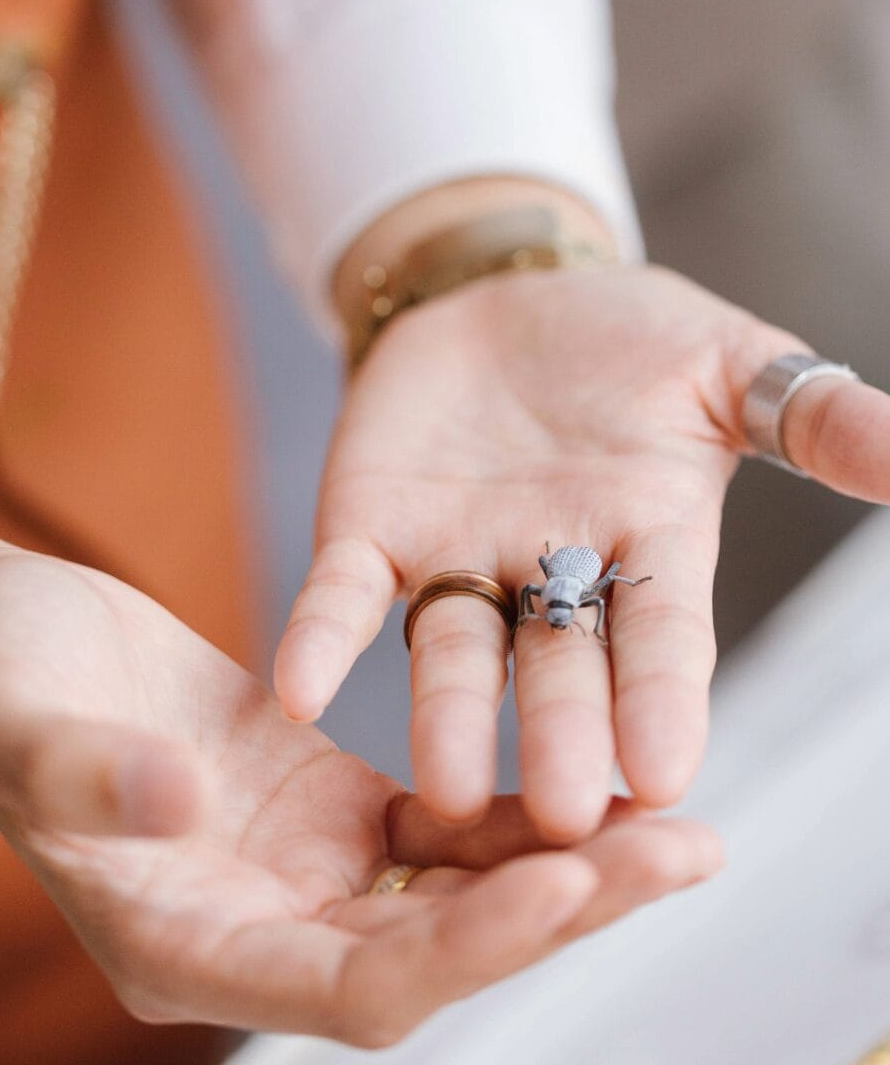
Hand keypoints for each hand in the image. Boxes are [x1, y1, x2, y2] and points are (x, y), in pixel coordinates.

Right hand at [0, 547, 719, 1042]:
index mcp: (183, 946)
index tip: (562, 885)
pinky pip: (439, 823)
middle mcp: (259, 931)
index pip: (353, 988)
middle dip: (562, 907)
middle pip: (437, 951)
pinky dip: (513, 805)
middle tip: (685, 852)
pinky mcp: (324, 806)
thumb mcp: (21, 719)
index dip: (461, 948)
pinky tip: (588, 770)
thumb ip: (92, 778)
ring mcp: (299, 872)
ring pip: (456, 890)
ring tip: (679, 822)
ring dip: (564, 860)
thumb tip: (182, 809)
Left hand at [275, 264, 889, 839]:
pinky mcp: (370, 530)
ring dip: (449, 716)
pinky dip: (322, 635)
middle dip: (563, 733)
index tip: (670, 770)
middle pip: (559, 665)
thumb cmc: (628, 336)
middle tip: (566, 816)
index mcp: (649, 545)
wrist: (503, 292)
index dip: (663, 697)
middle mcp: (552, 576)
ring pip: (453, 653)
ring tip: (443, 785)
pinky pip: (342, 591)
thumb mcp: (729, 363)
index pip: (662, 634)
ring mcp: (457, 560)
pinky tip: (296, 684)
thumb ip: (812, 417)